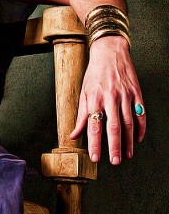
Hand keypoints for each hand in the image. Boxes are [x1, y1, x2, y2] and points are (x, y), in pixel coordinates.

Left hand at [70, 35, 145, 163]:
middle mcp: (110, 98)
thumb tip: (73, 135)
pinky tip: (138, 139)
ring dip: (128, 141)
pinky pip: (140, 114)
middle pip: (113, 127)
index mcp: (94, 99)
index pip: (94, 126)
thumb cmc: (94, 74)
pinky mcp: (136, 93)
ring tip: (127, 155)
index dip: (94, 143)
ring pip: (128, 123)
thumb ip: (80, 115)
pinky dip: (140, 128)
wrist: (110, 52)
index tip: (95, 158)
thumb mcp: (83, 92)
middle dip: (114, 146)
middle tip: (115, 161)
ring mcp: (125, 95)